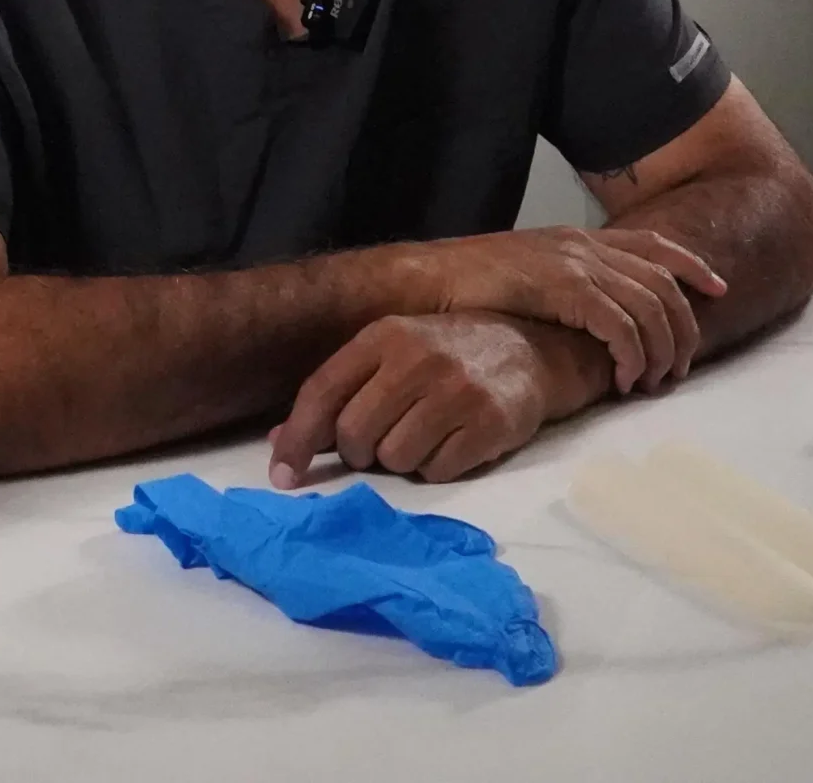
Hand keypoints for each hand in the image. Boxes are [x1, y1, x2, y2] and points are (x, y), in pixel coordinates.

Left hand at [268, 313, 605, 487]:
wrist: (530, 349)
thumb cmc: (446, 356)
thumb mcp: (390, 357)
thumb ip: (338, 394)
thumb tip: (282, 444)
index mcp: (383, 336)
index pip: (322, 392)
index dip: (297, 439)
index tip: (282, 476)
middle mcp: (417, 358)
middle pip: (354, 434)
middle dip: (358, 452)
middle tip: (378, 444)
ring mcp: (455, 391)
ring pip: (393, 459)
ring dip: (400, 460)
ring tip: (422, 435)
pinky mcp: (487, 423)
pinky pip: (436, 472)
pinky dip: (436, 467)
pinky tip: (451, 442)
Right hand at [424, 226, 724, 393]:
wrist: (428, 280)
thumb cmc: (467, 287)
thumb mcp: (526, 276)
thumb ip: (562, 286)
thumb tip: (588, 317)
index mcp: (578, 239)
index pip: (654, 245)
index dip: (692, 265)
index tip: (718, 288)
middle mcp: (584, 246)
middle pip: (663, 284)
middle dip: (683, 329)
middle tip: (680, 369)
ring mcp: (576, 265)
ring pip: (651, 308)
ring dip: (661, 351)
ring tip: (652, 384)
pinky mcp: (565, 289)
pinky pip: (621, 326)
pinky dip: (632, 356)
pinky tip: (624, 380)